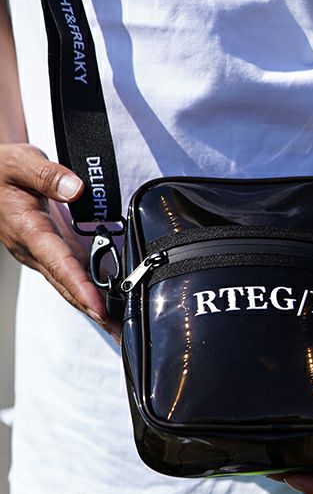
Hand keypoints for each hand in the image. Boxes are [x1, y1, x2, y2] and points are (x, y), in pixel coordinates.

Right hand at [0, 143, 118, 339]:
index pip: (58, 264)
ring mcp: (43, 255)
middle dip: (94, 311)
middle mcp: (35, 251)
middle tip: (119, 331)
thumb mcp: (21, 162)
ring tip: (120, 328)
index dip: (81, 287)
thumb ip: (48, 175)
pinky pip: (72, 277)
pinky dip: (92, 294)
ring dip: (95, 309)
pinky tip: (111, 306)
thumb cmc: (3, 168)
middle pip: (68, 287)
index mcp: (29, 231)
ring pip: (71, 287)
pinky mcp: (51, 253)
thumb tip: (76, 189)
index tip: (100, 308)